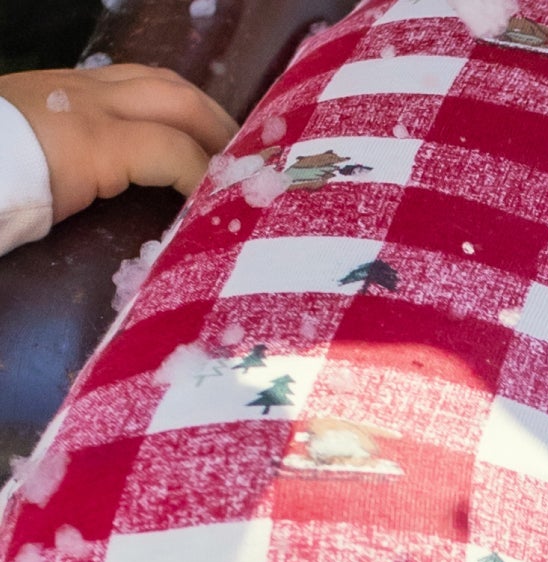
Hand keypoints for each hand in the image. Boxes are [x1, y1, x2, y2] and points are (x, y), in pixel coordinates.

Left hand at [1, 65, 236, 223]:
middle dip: (221, 131)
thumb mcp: (69, 215)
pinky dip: (163, 97)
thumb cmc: (12, 193)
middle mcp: (94, 100)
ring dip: (197, 106)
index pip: (177, 152)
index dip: (214, 181)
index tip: (237, 208)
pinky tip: (172, 121)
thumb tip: (182, 223)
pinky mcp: (65, 81)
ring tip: (221, 136)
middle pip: (177, 99)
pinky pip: (128, 78)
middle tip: (250, 163)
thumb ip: (129, 211)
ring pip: (156, 78)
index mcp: (96, 139)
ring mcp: (78, 84)